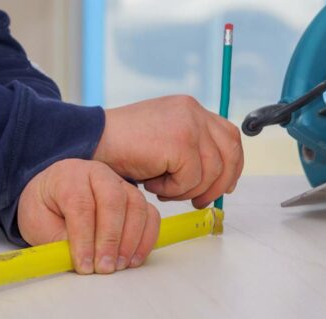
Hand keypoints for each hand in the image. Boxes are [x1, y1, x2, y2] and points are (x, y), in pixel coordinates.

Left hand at [17, 159, 159, 274]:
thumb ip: (57, 240)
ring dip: (131, 240)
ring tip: (119, 266)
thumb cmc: (46, 207)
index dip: (84, 238)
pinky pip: (150, 215)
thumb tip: (82, 259)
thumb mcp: (38, 223)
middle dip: (110, 239)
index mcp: (69, 176)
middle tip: (105, 267)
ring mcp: (121, 184)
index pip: (80, 205)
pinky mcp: (135, 198)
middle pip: (112, 201)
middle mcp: (98, 174)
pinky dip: (146, 238)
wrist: (53, 194)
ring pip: (136, 206)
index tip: (84, 265)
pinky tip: (134, 259)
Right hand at [94, 95, 243, 208]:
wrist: (93, 141)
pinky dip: (173, 190)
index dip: (232, 164)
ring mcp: (189, 124)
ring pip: (212, 172)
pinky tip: (152, 185)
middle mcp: (193, 111)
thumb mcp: (164, 142)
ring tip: (162, 189)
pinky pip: (191, 179)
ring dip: (187, 190)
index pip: (229, 136)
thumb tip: (221, 178)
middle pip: (230, 152)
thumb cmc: (123, 147)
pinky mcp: (181, 142)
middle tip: (198, 202)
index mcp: (190, 109)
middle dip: (219, 184)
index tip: (224, 186)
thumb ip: (191, 150)